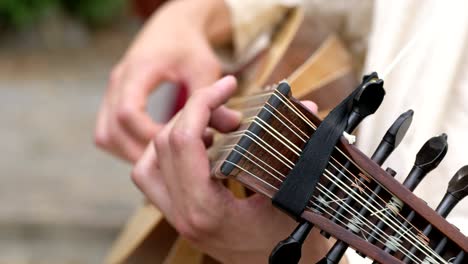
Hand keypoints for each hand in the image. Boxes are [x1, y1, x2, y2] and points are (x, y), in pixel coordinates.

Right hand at [95, 0, 230, 161]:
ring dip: (130, 153)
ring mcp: (112, 90)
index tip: (178, 147)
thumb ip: (213, 97)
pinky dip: (125, 146)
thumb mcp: (205, 67)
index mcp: (139, 70)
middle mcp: (118, 81)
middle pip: (112, 132)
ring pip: (106, 136)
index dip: (150, 136)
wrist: (171, 26)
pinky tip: (152, 150)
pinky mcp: (114, 98)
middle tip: (172, 165)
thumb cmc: (189, 46)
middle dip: (141, 153)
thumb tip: (233, 124)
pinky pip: (107, 132)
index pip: (129, 114)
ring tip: (163, 160)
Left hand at [132, 76, 326, 262]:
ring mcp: (177, 217)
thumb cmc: (291, 246)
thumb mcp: (292, 196)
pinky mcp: (180, 216)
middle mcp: (183, 215)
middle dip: (196, 114)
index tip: (227, 85)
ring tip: (213, 129)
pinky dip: (170, 153)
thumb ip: (292, 149)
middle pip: (164, 144)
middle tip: (232, 114)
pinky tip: (202, 148)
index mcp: (206, 210)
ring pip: (149, 162)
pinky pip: (155, 177)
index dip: (204, 102)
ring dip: (177, 133)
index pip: (183, 141)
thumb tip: (302, 106)